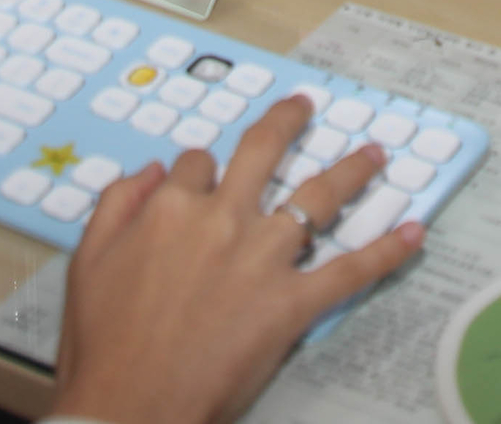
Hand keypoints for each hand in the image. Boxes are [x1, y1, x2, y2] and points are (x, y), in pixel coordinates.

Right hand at [55, 96, 419, 423]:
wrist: (131, 405)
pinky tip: (413, 234)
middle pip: (263, 153)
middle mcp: (222, 221)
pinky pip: (350, 271)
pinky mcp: (292, 304)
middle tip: (304, 108)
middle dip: (287, 123)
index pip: (197, 164)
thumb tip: (149, 171)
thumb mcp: (87, 261)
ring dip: (352, 171)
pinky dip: (387, 251)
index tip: (209, 172)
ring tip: (374, 154)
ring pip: (318, 198)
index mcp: (171, 209)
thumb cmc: (105, 345)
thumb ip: (116, 204)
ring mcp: (262, 260)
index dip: (204, 167)